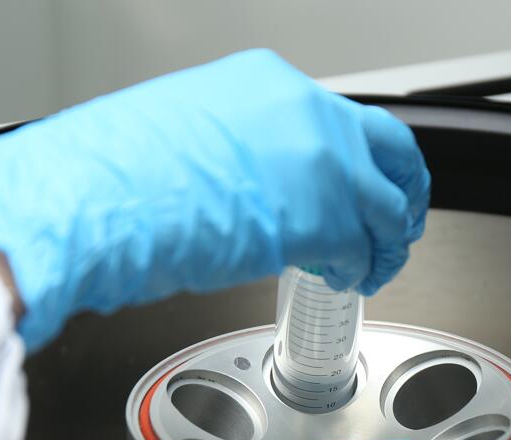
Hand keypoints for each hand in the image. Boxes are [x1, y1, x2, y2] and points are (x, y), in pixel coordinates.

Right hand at [0, 49, 429, 350]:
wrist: (104, 196)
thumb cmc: (129, 169)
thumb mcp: (199, 128)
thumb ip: (251, 148)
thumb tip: (268, 177)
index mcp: (277, 88)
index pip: (346, 123)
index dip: (365, 160)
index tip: (370, 182)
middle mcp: (311, 119)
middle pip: (392, 152)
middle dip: (406, 191)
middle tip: (404, 220)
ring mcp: (324, 168)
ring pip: (388, 208)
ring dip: (388, 244)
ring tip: (379, 266)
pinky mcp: (323, 222)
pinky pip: (360, 252)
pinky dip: (358, 271)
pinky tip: (346, 280)